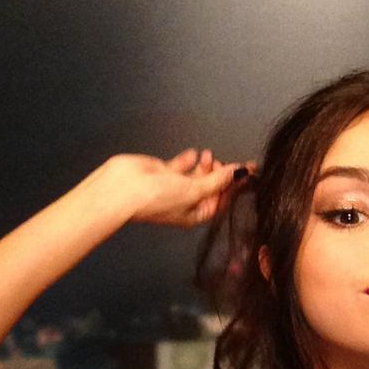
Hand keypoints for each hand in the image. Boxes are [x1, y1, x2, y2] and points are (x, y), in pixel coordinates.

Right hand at [108, 148, 250, 228]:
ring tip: (207, 156)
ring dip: (205, 165)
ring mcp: (174, 187)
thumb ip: (217, 181)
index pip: (222, 199)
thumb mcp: (194, 191)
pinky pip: (181, 166)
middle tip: (221, 162)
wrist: (123, 190)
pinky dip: (188, 160)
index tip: (246, 170)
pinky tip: (192, 155)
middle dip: (219, 173)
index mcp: (196, 214)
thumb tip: (238, 173)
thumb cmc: (155, 199)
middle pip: (211, 186)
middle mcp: (186, 202)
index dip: (234, 185)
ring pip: (197, 174)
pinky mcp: (163, 173)